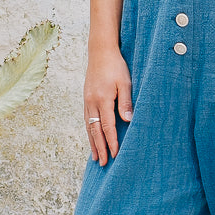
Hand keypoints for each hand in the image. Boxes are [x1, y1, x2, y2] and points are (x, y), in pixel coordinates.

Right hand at [84, 47, 132, 164]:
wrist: (100, 51)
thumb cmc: (116, 66)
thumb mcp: (125, 82)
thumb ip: (125, 102)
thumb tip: (127, 120)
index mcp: (102, 99)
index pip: (107, 126)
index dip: (111, 141)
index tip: (115, 155)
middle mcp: (92, 103)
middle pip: (95, 130)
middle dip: (99, 148)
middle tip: (102, 163)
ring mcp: (87, 101)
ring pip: (88, 127)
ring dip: (92, 143)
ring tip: (95, 157)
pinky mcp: (86, 99)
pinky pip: (86, 120)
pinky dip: (89, 132)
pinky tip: (91, 138)